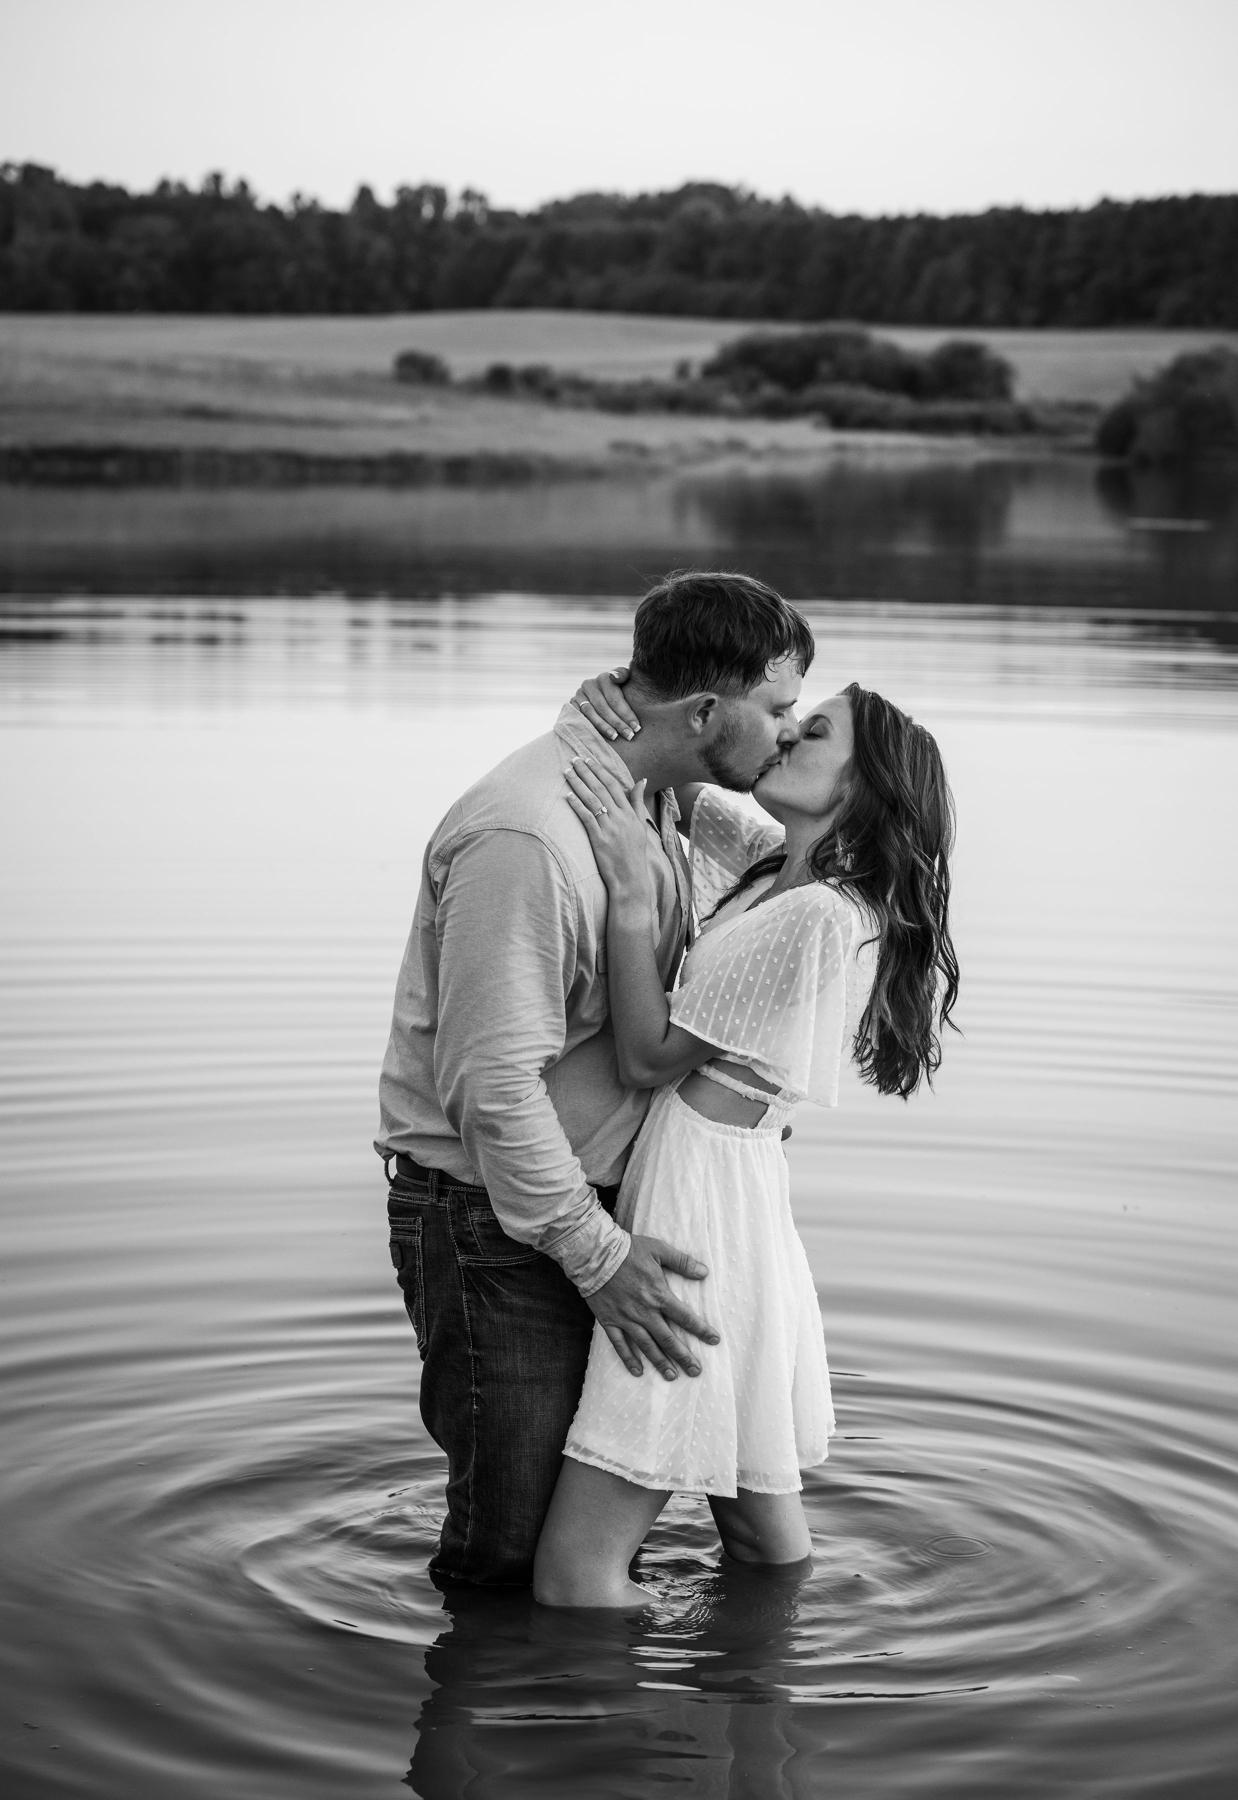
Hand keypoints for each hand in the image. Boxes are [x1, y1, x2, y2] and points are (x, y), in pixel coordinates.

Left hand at [565, 759, 650, 892]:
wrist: (631, 878)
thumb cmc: (634, 853)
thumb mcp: (640, 825)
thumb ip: (637, 802)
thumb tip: (641, 779)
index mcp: (629, 813)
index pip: (614, 785)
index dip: (600, 771)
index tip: (589, 759)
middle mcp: (620, 818)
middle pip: (601, 789)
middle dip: (586, 772)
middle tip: (574, 759)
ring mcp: (609, 828)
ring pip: (592, 800)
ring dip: (578, 784)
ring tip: (567, 772)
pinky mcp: (599, 840)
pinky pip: (587, 818)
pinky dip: (577, 806)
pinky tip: (568, 796)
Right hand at [570, 666, 639, 740]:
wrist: (603, 697)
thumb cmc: (621, 692)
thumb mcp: (626, 681)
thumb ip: (623, 675)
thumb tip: (615, 677)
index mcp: (604, 678)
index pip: (614, 698)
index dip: (626, 713)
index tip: (636, 727)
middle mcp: (588, 684)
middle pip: (603, 707)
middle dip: (617, 723)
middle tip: (629, 735)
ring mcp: (578, 695)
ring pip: (590, 713)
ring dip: (603, 726)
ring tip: (615, 737)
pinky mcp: (570, 706)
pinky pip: (579, 718)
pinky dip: (589, 728)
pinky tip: (599, 737)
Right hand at [587, 1234, 719, 1377]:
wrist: (594, 1254)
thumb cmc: (628, 1250)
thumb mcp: (658, 1249)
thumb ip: (682, 1262)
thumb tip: (704, 1272)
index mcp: (659, 1295)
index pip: (685, 1317)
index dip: (701, 1330)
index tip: (714, 1340)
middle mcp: (644, 1312)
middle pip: (668, 1339)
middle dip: (684, 1356)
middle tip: (696, 1371)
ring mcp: (626, 1319)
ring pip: (646, 1346)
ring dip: (660, 1362)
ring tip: (672, 1376)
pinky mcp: (610, 1321)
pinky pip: (620, 1344)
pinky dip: (629, 1359)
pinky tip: (638, 1371)